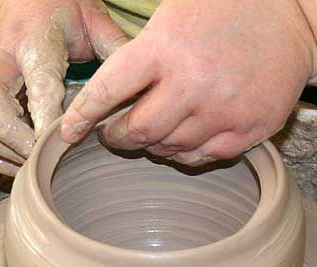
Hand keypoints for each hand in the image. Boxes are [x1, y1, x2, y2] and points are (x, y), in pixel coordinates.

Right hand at [0, 0, 127, 175]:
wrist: (13, 0)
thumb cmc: (58, 11)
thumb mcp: (91, 19)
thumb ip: (114, 48)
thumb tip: (140, 84)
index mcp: (34, 40)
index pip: (40, 83)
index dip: (47, 116)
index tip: (60, 142)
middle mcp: (1, 57)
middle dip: (12, 136)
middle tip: (37, 157)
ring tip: (27, 164)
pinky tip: (12, 162)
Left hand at [61, 0, 316, 165]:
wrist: (293, 17)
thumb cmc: (224, 12)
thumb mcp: (172, 18)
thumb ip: (140, 58)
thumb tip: (109, 101)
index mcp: (166, 46)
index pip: (108, 90)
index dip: (81, 115)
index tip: (67, 132)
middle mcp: (193, 82)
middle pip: (137, 132)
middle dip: (117, 137)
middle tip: (113, 133)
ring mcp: (223, 110)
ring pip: (167, 149)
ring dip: (151, 143)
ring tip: (154, 127)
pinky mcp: (247, 130)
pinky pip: (198, 158)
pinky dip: (181, 153)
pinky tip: (182, 137)